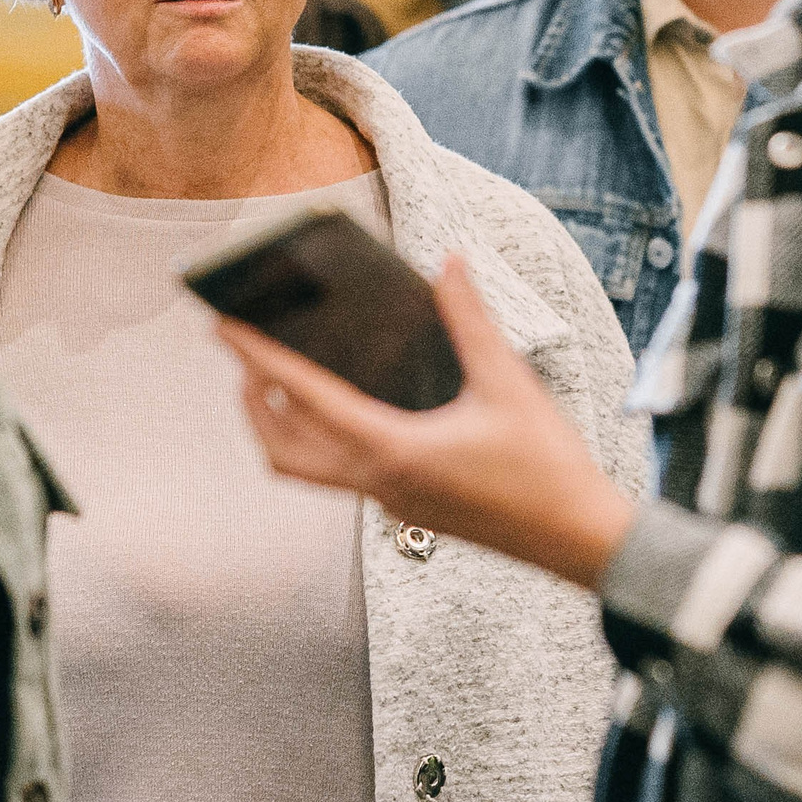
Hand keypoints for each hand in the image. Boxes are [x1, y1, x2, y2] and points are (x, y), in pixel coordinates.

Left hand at [221, 254, 637, 589]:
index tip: (224, 330)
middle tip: (243, 354)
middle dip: (252, 401)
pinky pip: (339, 474)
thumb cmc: (547, 467)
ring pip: (307, 469)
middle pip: (284, 449)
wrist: (577, 540)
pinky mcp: (404, 506)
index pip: (306, 399)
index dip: (260, 359)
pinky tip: (340, 407)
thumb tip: (450, 262)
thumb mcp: (509, 382)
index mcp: (393, 450)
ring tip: (279, 380)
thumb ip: (472, 319)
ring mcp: (389, 501)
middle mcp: (379, 483)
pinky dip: (318, 440)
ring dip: (281, 426)